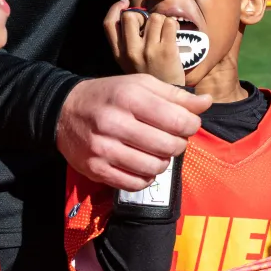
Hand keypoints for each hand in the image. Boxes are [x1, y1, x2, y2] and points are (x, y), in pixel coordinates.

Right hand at [56, 74, 210, 190]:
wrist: (64, 111)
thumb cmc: (111, 96)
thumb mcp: (142, 85)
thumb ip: (176, 96)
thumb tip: (207, 102)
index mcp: (130, 97)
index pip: (178, 120)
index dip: (191, 125)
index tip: (186, 124)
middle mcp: (115, 123)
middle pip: (169, 146)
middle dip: (178, 145)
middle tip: (172, 139)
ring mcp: (103, 149)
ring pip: (154, 168)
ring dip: (163, 162)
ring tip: (156, 151)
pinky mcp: (96, 169)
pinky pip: (135, 184)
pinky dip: (146, 177)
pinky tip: (142, 165)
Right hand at [104, 0, 184, 84]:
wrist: (168, 98)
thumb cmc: (151, 76)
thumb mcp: (129, 63)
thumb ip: (127, 42)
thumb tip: (131, 13)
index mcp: (119, 54)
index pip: (109, 24)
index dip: (115, 8)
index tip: (124, 3)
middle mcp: (130, 52)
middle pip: (130, 16)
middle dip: (143, 16)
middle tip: (151, 26)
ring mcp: (148, 51)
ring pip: (153, 17)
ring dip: (161, 21)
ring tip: (164, 33)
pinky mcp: (166, 50)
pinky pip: (169, 23)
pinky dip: (173, 25)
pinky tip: (174, 34)